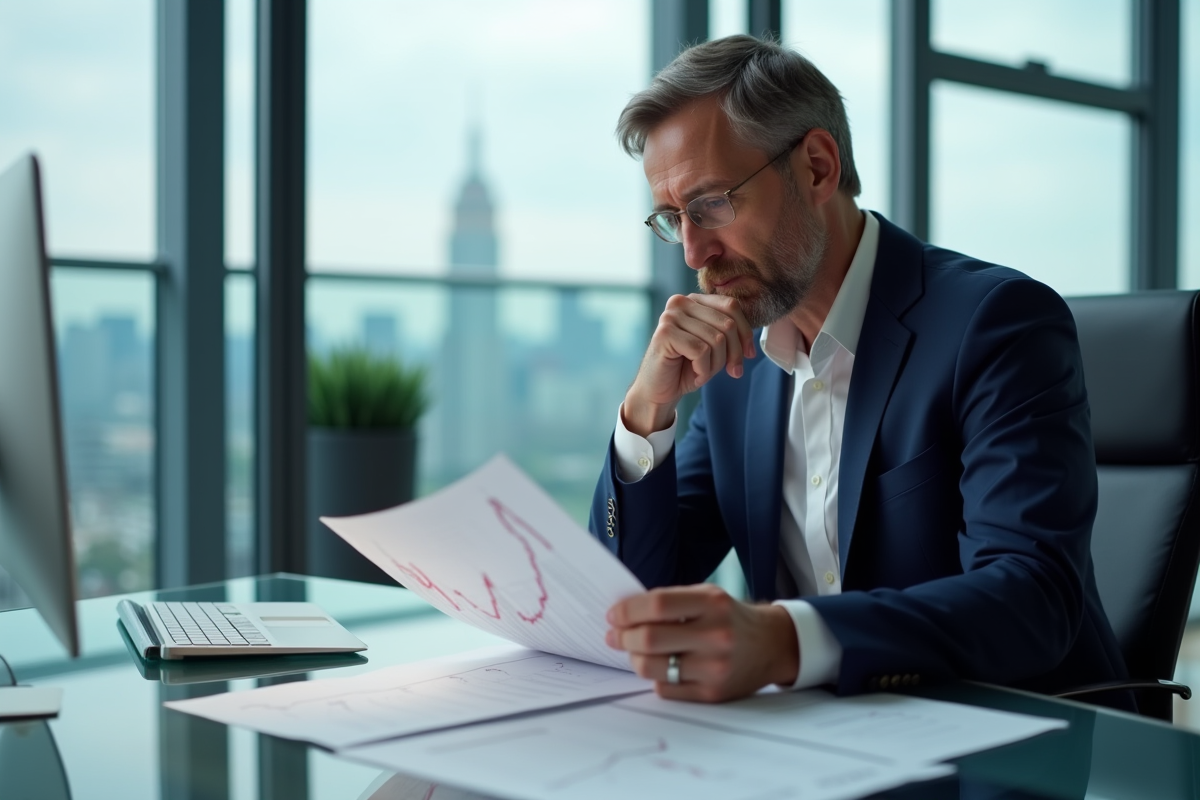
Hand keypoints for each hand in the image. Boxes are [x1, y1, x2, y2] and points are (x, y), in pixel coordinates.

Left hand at [605, 584, 798, 701]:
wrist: (771, 645)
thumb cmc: (730, 618)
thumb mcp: (708, 596)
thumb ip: (671, 602)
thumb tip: (624, 614)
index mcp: (712, 603)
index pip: (657, 605)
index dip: (628, 610)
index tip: (614, 615)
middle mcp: (715, 635)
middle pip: (650, 639)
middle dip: (623, 636)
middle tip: (615, 635)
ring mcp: (714, 667)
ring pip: (652, 668)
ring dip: (634, 658)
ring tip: (633, 650)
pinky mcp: (712, 693)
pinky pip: (665, 689)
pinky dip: (654, 677)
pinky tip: (659, 666)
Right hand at [623, 294, 754, 435]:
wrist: (658, 391)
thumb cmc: (686, 368)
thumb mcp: (713, 346)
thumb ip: (728, 332)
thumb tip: (751, 337)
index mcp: (693, 300)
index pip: (731, 306)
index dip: (745, 333)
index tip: (748, 356)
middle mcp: (680, 303)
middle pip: (727, 324)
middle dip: (734, 354)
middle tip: (730, 371)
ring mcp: (670, 316)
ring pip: (716, 339)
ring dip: (716, 365)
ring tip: (704, 373)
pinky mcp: (665, 333)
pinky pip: (701, 351)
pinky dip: (704, 370)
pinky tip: (695, 375)